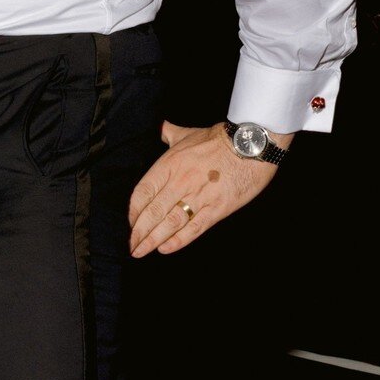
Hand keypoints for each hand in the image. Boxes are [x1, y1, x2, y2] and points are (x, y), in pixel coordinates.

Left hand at [128, 120, 288, 256]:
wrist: (251, 146)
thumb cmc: (219, 139)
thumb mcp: (188, 133)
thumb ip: (170, 133)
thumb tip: (160, 127)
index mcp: (169, 164)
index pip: (143, 192)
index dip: (133, 211)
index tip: (128, 223)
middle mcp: (180, 182)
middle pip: (153, 211)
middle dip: (139, 232)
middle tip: (130, 246)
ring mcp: (199, 197)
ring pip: (170, 223)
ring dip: (153, 239)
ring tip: (141, 252)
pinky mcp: (217, 208)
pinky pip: (194, 228)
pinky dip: (178, 240)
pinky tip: (165, 249)